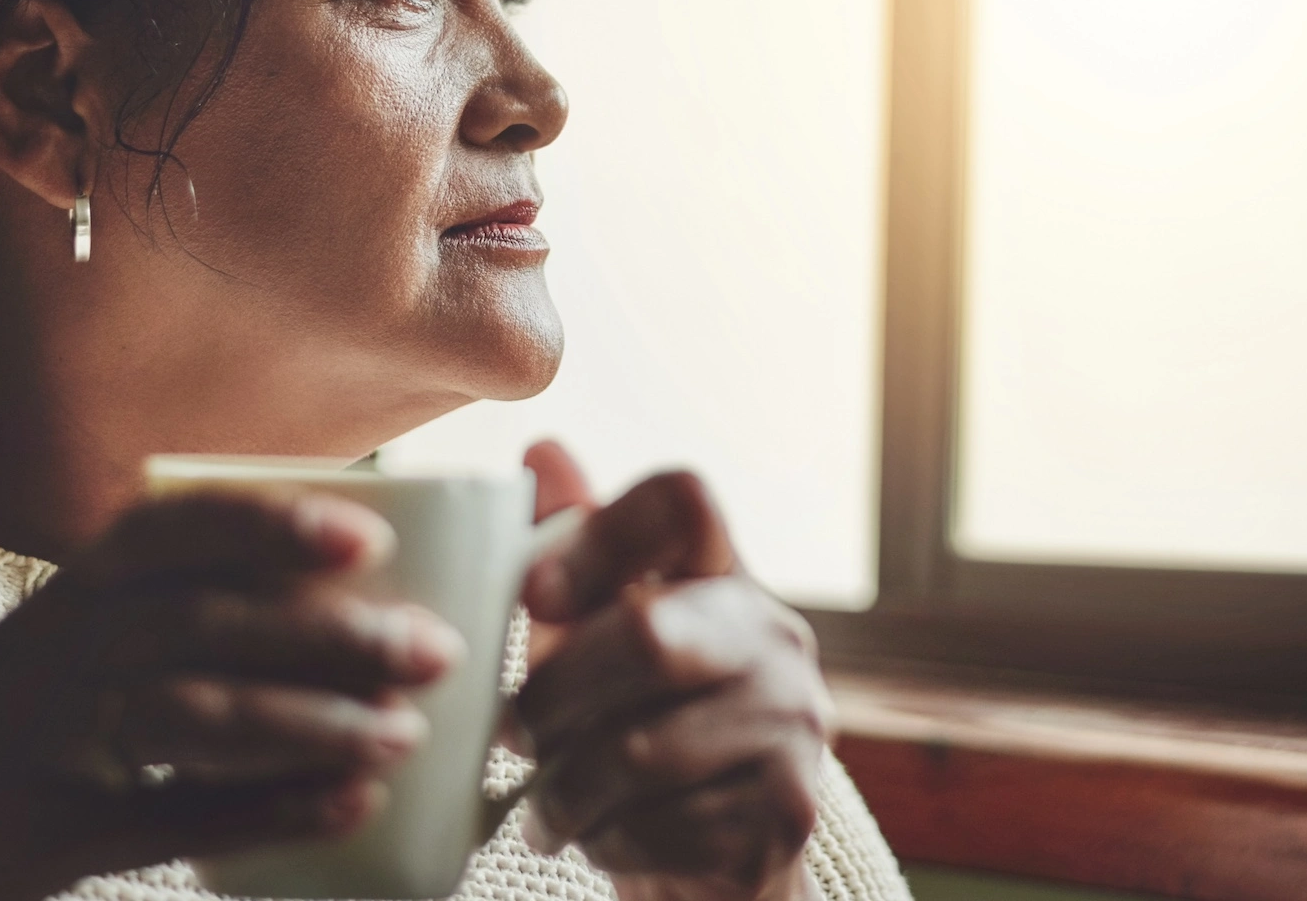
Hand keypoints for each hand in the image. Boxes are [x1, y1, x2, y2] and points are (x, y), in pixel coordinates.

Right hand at [0, 487, 462, 900]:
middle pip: (205, 621)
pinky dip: (265, 813)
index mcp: (60, 597)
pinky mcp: (38, 836)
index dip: (267, 521)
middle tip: (436, 646)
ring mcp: (41, 744)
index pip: (169, 531)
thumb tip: (305, 611)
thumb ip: (145, 627)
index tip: (365, 527)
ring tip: (406, 731)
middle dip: (329, 630)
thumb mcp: (42, 659)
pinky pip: (166, 819)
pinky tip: (346, 807)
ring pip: (193, 716)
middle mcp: (51, 651)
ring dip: (312, 721)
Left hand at [513, 443, 831, 900]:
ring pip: (638, 751)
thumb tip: (542, 448)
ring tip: (544, 803)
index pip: (681, 499)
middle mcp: (776, 636)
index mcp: (725, 573)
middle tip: (513, 732)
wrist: (712, 858)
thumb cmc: (636, 723)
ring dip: (563, 787)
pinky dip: (603, 841)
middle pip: (647, 633)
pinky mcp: (785, 814)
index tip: (532, 595)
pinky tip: (598, 836)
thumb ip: (571, 548)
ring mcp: (793, 726)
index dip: (596, 534)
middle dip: (554, 695)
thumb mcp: (600, 631)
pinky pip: (658, 828)